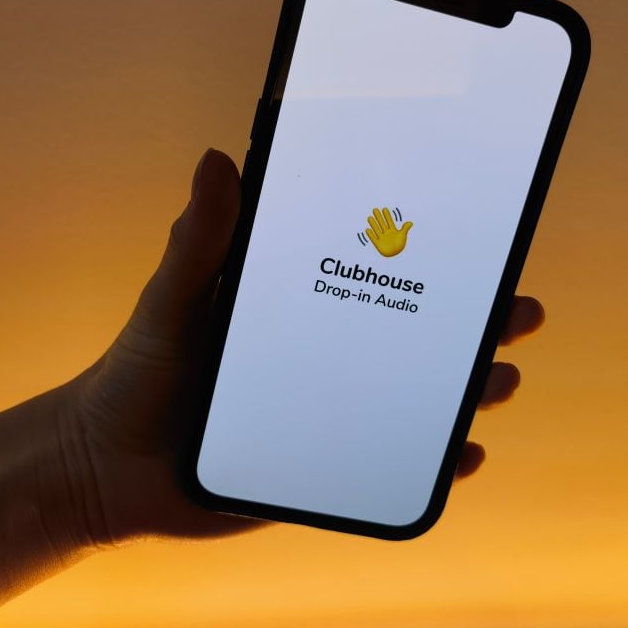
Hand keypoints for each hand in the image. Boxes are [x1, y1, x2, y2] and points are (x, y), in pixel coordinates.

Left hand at [61, 149, 544, 543]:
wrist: (107, 466)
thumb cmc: (139, 373)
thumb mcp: (172, 302)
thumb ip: (197, 242)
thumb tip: (217, 159)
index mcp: (302, 307)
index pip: (379, 274)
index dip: (434, 260)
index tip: (484, 236)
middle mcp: (327, 356)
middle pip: (415, 336)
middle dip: (478, 324)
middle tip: (520, 312)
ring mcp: (330, 414)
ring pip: (416, 399)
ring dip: (468, 390)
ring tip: (502, 380)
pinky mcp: (322, 468)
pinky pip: (390, 464)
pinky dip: (432, 462)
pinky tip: (465, 455)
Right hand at [366, 206, 411, 256]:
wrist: (395, 253)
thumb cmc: (399, 244)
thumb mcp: (403, 235)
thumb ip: (405, 228)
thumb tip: (411, 222)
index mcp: (392, 230)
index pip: (389, 221)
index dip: (387, 215)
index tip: (384, 209)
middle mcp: (386, 232)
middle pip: (381, 223)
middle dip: (378, 217)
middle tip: (375, 209)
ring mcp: (382, 238)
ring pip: (376, 229)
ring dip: (373, 224)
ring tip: (370, 217)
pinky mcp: (378, 244)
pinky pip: (374, 239)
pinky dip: (371, 235)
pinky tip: (368, 229)